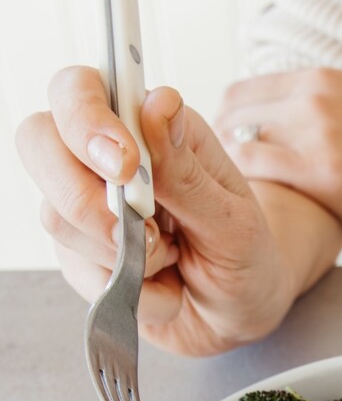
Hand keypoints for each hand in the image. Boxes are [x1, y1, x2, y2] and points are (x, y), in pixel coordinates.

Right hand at [15, 67, 304, 355]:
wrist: (239, 311)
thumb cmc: (243, 254)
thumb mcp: (232, 218)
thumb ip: (187, 171)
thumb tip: (158, 104)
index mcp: (147, 125)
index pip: (79, 89)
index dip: (85, 119)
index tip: (124, 164)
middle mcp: (105, 157)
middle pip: (38, 141)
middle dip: (85, 196)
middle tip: (144, 234)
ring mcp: (85, 204)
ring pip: (56, 215)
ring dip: (122, 253)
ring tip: (173, 260)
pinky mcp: (80, 253)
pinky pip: (79, 270)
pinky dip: (130, 289)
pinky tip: (165, 286)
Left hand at [216, 69, 341, 259]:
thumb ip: (321, 118)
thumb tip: (280, 134)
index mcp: (326, 78)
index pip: (246, 89)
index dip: (226, 125)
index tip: (222, 157)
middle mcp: (317, 94)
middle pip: (233, 109)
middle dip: (215, 145)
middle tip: (213, 183)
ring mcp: (319, 128)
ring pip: (237, 137)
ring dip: (221, 169)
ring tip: (223, 200)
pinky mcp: (323, 169)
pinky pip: (254, 168)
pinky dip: (237, 187)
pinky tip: (242, 211)